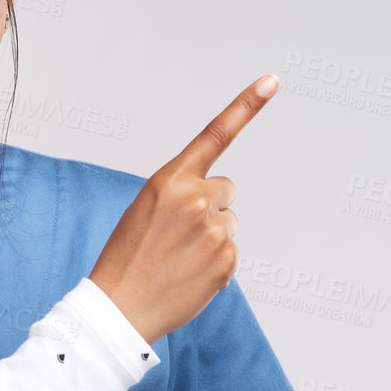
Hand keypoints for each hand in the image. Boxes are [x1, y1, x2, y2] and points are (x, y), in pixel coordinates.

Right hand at [90, 74, 279, 346]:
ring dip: (211, 238)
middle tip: (177, 235)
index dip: (246, 106)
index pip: (214, 135)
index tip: (272, 81)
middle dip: (210, 208)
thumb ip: (181, 194)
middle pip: (225, 191)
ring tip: (179, 259)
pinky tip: (189, 276)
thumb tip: (220, 202)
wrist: (119, 309)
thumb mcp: (145, 210)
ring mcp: (214, 230)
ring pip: (229, 223)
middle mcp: (196, 198)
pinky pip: (231, 253)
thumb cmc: (127, 258)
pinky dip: (215, 264)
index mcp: (169, 180)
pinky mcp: (226, 260)